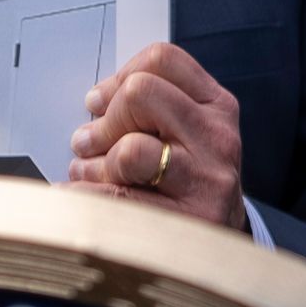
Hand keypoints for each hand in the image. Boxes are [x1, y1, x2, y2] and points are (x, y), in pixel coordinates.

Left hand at [66, 42, 246, 227]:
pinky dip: (84, 198)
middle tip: (92, 144)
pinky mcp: (185, 221)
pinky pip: (114, 199)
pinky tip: (84, 199)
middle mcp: (216, 138)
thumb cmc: (192, 184)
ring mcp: (204, 181)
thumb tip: (95, 102)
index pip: (162, 60)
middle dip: (103, 121)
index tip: (101, 103)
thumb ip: (152, 107)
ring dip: (95, 164)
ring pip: (130, 150)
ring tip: (92, 175)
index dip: (118, 77)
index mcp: (216, 107)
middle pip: (140, 93)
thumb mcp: (189, 133)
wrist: (222, 246)